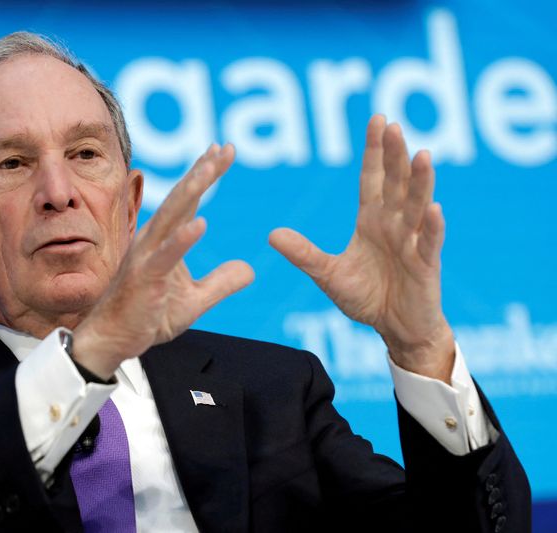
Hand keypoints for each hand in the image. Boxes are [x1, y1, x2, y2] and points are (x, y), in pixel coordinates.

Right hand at [74, 144, 254, 378]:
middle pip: (181, 199)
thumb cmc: (147, 316)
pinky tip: (200, 224)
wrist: (114, 341)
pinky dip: (182, 240)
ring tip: (210, 169)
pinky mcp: (144, 279)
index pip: (187, 201)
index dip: (204, 174)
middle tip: (224, 148)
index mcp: (164, 240)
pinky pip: (165, 256)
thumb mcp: (194, 300)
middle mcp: (153, 240)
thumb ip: (221, 283)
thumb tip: (250, 270)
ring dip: (191, 191)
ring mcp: (146, 257)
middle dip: (202, 171)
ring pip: (171, 218)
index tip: (224, 150)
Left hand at [269, 115, 454, 381]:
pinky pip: (430, 243)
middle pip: (395, 183)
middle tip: (393, 125)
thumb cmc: (367, 297)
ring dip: (420, 182)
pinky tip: (434, 209)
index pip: (373, 179)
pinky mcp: (426, 266)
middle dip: (394, 155)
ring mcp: (413, 243)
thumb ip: (304, 254)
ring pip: (418, 206)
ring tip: (421, 155)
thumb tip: (271, 234)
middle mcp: (395, 224)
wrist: (395, 328)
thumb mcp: (328, 274)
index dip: (375, 151)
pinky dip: (433, 227)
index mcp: (372, 221)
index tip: (377, 119)